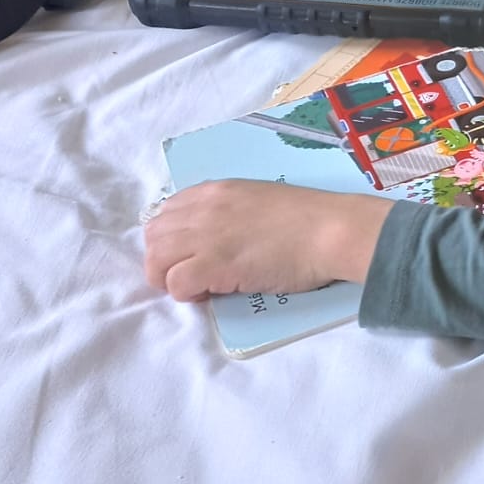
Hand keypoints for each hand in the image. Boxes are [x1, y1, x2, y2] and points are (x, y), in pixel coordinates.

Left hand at [143, 181, 392, 302]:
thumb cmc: (308, 218)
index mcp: (214, 190)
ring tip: (201, 286)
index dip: (174, 238)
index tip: (194, 253)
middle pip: (153, 237)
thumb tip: (218, 238)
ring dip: (171, 278)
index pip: (165, 212)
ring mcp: (205, 235)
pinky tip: (212, 293)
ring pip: (155, 261)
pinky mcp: (213, 264)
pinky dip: (187, 294)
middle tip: (194, 274)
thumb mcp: (258, 201)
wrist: (330, 230)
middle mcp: (202, 208)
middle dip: (166, 260)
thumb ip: (230, 213)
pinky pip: (175, 284)